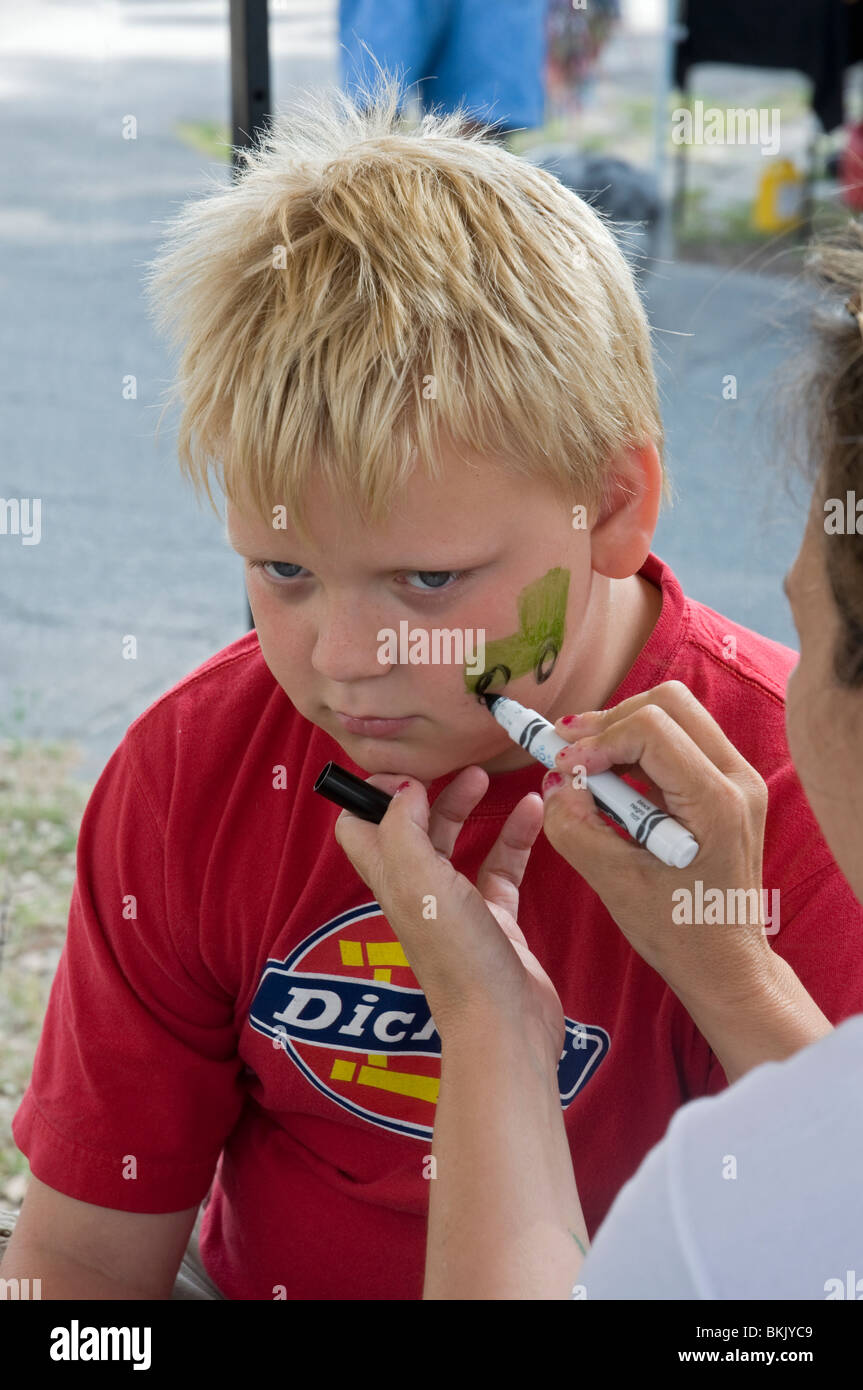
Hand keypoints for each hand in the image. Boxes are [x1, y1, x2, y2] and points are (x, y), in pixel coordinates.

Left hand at [333, 766, 564, 1064]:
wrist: (506, 1025)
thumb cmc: (459, 959)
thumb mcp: (420, 883)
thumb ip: (404, 829)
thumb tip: (403, 788)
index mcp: (391, 881)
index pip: (358, 829)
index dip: (371, 796)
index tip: (405, 771)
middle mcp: (417, 892)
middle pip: (409, 829)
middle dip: (427, 792)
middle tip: (453, 767)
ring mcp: (457, 908)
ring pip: (455, 844)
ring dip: (467, 808)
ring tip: (488, 777)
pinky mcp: (496, 921)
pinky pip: (501, 868)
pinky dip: (514, 837)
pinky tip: (532, 811)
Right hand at [542, 680, 773, 1012]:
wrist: (726, 963)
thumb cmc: (679, 933)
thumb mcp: (615, 884)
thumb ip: (576, 827)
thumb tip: (554, 780)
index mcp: (718, 803)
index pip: (651, 730)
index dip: (598, 740)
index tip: (563, 768)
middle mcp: (738, 779)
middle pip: (668, 703)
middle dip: (609, 721)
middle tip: (566, 752)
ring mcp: (737, 779)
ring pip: (674, 714)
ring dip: (621, 730)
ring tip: (582, 764)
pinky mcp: (724, 785)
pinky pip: (677, 740)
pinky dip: (636, 749)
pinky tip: (608, 778)